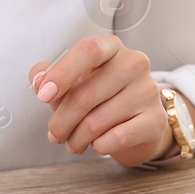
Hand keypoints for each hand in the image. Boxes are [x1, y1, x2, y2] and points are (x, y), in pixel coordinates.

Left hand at [28, 35, 173, 166]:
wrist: (137, 122)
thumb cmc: (100, 96)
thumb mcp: (73, 81)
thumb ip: (50, 76)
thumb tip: (38, 80)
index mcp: (111, 47)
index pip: (88, 50)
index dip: (62, 73)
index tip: (43, 96)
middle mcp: (134, 63)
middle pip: (85, 94)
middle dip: (61, 121)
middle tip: (54, 135)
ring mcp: (148, 91)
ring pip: (97, 121)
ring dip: (77, 139)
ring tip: (73, 143)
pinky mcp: (156, 120)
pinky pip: (118, 138)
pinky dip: (99, 146)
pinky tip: (97, 145)